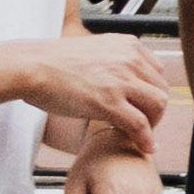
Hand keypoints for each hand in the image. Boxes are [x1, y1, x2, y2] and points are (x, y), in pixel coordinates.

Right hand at [9, 36, 178, 157]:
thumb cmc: (53, 62)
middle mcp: (131, 60)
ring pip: (157, 105)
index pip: (157, 72)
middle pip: (161, 89)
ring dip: (154, 124)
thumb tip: (116, 80)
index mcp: (128, 45)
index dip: (152, 92)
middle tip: (145, 124)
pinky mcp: (109, 102)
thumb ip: (111, 61)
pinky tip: (145, 147)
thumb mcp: (94, 51)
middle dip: (155, 110)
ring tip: (142, 136)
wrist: (32, 66)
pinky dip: (146, 138)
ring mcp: (122, 80)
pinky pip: (139, 124)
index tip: (144, 106)